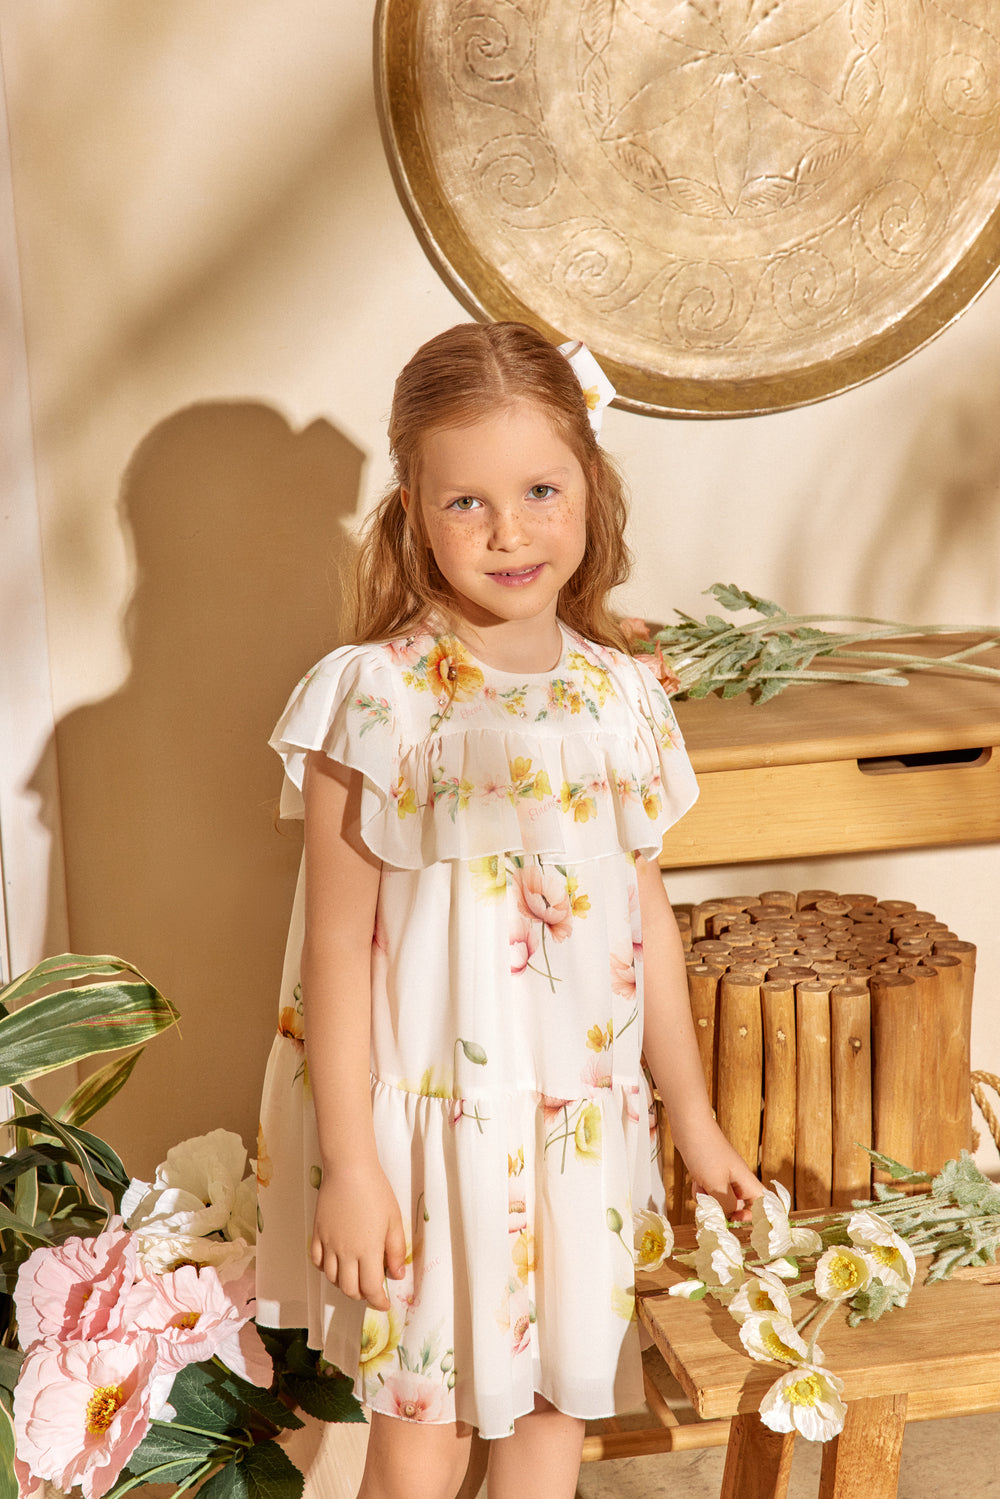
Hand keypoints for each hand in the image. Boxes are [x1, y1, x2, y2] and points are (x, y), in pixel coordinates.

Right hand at [309, 1161, 406, 1309]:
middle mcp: (345, 1252)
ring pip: (332, 1278)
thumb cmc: (376, 1192)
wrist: (349, 1169)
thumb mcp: (394, 1221)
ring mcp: (328, 1243)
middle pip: (349, 1289)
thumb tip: (397, 1275)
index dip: (378, 1301)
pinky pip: (316, 1261)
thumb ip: (396, 1251)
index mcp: (367, 1251)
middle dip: (361, 1295)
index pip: (371, 1288)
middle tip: (371, 1290)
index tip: (385, 1303)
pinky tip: (335, 1263)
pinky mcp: (317, 1233)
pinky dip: (325, 1269)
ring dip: (344, 1284)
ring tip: (355, 1276)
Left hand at [685, 1121, 762, 1222]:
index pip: (763, 1204)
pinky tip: (694, 1181)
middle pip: (738, 1206)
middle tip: (712, 1207)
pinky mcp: (708, 1173)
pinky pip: (708, 1192)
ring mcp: (722, 1176)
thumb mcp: (716, 1183)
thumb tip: (728, 1217)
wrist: (687, 1125)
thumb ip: (725, 1205)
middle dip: (723, 1210)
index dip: (756, 1217)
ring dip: (709, 1200)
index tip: (737, 1219)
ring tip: (701, 1187)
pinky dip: (700, 1190)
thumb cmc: (705, 1150)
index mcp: (746, 1181)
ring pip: (720, 1200)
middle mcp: (737, 1179)